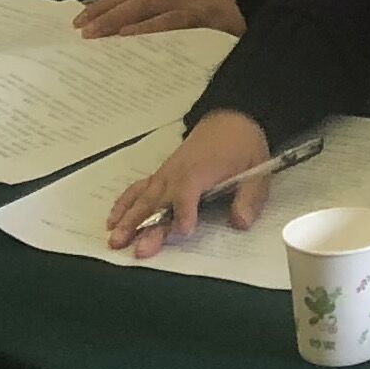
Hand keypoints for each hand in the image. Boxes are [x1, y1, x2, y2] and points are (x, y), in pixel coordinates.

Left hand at [74, 0, 242, 39]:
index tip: (81, 18)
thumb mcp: (204, 25)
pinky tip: (129, 37)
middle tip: (77, 28)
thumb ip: (178, 33)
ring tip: (93, 33)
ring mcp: (194, 3)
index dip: (108, 3)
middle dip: (104, 10)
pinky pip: (174, 21)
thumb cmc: (237, 23)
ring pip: (147, 4)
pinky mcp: (207, 17)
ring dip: (117, 17)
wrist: (273, 6)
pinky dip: (150, 27)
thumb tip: (142, 49)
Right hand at [101, 110, 270, 254]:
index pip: (188, 193)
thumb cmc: (242, 145)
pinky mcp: (161, 175)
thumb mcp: (257, 169)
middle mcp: (177, 173)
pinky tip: (113, 219)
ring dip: (129, 219)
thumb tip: (240, 222)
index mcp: (201, 171)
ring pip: (144, 198)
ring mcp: (166, 174)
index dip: (185, 212)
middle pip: (159, 202)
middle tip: (138, 249)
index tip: (184, 231)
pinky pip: (138, 189)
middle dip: (147, 225)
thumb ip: (249, 198)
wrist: (231, 119)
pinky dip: (124, 203)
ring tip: (115, 240)